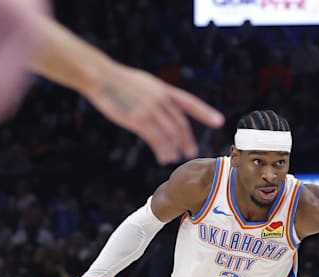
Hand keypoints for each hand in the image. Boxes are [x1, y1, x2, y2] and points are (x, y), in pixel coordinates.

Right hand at [87, 62, 223, 163]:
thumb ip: (156, 96)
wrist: (100, 76)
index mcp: (164, 89)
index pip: (190, 102)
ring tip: (174, 158)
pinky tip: (163, 157)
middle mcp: (161, 99)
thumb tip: (163, 108)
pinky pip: (156, 140)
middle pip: (181, 124)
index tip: (219, 121)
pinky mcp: (139, 120)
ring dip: (174, 148)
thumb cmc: (118, 81)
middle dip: (187, 140)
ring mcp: (151, 110)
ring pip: (170, 134)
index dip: (205, 112)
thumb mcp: (144, 83)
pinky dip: (162, 150)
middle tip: (191, 152)